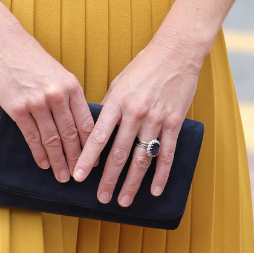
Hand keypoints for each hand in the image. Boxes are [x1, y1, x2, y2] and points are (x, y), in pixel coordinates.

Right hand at [0, 25, 94, 183]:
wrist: (5, 44)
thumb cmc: (33, 59)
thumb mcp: (59, 73)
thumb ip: (69, 96)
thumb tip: (78, 123)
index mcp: (72, 86)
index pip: (86, 122)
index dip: (92, 145)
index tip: (97, 160)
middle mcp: (57, 95)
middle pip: (71, 134)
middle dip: (77, 159)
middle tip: (81, 176)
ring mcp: (37, 103)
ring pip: (52, 139)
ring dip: (58, 161)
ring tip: (63, 176)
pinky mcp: (18, 109)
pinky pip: (31, 136)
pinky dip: (39, 153)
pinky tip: (44, 164)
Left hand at [71, 39, 201, 205]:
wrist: (176, 52)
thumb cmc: (144, 66)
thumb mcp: (118, 83)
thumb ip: (108, 108)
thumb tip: (95, 132)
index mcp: (117, 102)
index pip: (98, 136)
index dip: (87, 159)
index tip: (77, 177)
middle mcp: (136, 113)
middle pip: (120, 153)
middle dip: (108, 179)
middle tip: (101, 198)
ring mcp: (157, 119)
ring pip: (142, 158)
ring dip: (132, 183)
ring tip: (124, 200)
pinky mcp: (174, 122)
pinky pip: (167, 153)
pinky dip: (161, 174)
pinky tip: (156, 190)